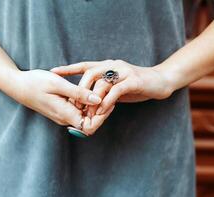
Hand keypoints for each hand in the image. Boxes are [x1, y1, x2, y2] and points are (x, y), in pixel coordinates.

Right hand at [12, 69, 113, 134]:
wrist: (18, 85)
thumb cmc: (35, 83)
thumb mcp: (57, 84)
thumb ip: (78, 93)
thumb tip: (98, 100)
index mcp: (65, 114)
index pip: (90, 127)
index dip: (101, 117)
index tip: (108, 102)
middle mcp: (65, 118)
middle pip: (90, 121)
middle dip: (101, 109)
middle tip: (107, 91)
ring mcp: (64, 114)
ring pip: (85, 115)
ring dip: (94, 104)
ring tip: (101, 87)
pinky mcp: (62, 109)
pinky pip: (78, 109)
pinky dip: (86, 101)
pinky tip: (89, 89)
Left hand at [51, 59, 172, 114]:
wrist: (160, 81)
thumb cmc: (136, 85)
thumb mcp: (116, 86)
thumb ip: (102, 90)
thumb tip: (86, 101)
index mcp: (107, 65)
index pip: (84, 65)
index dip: (68, 68)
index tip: (53, 71)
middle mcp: (113, 65)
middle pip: (90, 73)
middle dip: (79, 90)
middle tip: (75, 106)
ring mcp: (124, 72)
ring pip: (102, 83)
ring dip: (92, 99)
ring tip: (87, 113)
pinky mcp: (134, 80)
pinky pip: (116, 91)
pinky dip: (107, 102)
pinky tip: (102, 111)